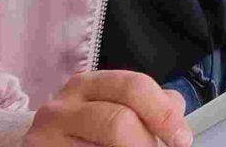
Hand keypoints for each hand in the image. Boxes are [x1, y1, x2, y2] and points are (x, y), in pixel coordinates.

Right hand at [23, 70, 191, 146]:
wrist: (44, 146)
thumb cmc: (87, 129)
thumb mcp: (114, 106)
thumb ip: (149, 105)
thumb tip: (177, 121)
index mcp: (88, 84)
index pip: (134, 88)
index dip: (164, 115)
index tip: (182, 139)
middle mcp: (61, 106)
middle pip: (117, 121)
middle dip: (145, 143)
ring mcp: (43, 136)